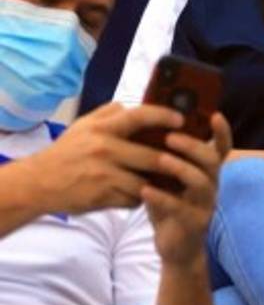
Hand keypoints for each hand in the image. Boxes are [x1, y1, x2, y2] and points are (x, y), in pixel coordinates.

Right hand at [18, 103, 185, 214]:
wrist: (37, 183)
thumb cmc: (65, 152)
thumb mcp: (83, 126)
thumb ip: (108, 113)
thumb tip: (131, 106)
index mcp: (101, 129)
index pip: (139, 116)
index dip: (164, 116)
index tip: (180, 120)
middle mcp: (104, 150)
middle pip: (152, 156)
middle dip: (172, 160)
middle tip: (185, 160)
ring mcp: (104, 175)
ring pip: (146, 181)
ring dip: (158, 182)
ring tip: (167, 180)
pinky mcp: (102, 197)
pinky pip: (133, 198)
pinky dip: (141, 197)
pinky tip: (142, 194)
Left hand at [144, 113, 233, 267]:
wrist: (176, 248)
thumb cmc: (170, 207)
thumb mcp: (169, 180)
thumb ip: (163, 159)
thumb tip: (145, 130)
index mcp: (207, 172)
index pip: (222, 148)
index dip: (222, 131)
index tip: (215, 114)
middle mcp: (212, 185)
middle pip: (212, 160)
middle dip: (192, 146)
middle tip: (170, 137)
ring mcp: (205, 205)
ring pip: (200, 182)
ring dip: (180, 168)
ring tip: (159, 159)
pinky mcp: (193, 224)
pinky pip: (180, 208)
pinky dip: (161, 198)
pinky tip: (145, 191)